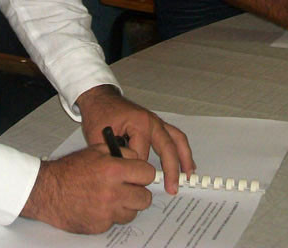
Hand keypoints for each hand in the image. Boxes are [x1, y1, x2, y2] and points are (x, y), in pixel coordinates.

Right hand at [21, 144, 154, 232]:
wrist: (48, 191)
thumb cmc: (69, 170)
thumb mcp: (96, 150)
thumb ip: (120, 152)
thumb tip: (138, 159)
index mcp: (113, 170)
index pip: (147, 174)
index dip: (144, 173)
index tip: (140, 175)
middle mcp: (113, 192)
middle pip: (145, 198)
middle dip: (139, 191)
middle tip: (130, 188)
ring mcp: (107, 212)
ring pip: (133, 212)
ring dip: (126, 205)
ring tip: (113, 196)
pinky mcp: (101, 225)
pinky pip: (117, 221)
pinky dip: (112, 215)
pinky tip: (100, 205)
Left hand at [76, 86, 194, 195]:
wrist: (100, 99)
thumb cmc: (100, 114)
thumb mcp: (100, 137)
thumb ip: (113, 156)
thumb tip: (127, 173)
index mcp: (139, 123)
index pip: (142, 155)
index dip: (136, 170)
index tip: (132, 180)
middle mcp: (152, 121)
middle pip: (168, 148)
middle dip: (171, 170)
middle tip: (172, 188)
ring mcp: (156, 122)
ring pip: (177, 140)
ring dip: (184, 158)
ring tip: (188, 175)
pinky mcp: (157, 124)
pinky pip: (175, 136)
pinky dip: (182, 149)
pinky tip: (185, 162)